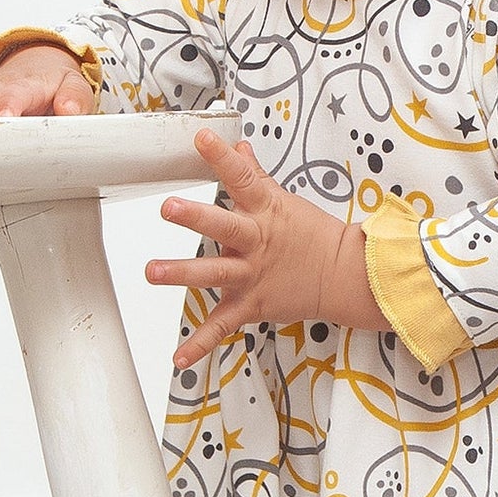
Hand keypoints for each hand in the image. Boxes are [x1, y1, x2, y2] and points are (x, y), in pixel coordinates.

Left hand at [149, 129, 385, 367]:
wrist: (344, 276)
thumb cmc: (310, 235)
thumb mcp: (283, 201)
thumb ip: (253, 177)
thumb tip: (238, 148)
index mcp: (264, 211)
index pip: (242, 178)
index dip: (221, 157)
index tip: (201, 138)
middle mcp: (255, 242)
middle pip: (224, 226)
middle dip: (196, 217)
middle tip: (167, 208)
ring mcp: (252, 275)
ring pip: (214, 272)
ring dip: (182, 273)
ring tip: (152, 271)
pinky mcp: (252, 305)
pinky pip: (222, 327)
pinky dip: (201, 345)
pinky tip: (178, 358)